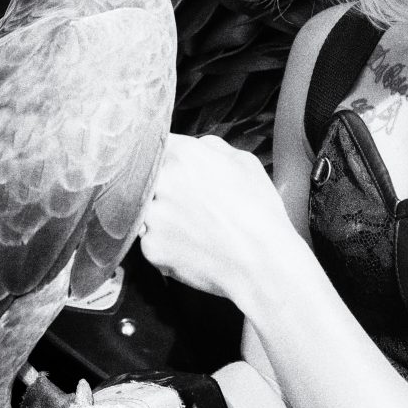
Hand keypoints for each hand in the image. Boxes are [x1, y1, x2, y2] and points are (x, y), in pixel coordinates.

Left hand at [140, 134, 300, 309]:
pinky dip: (168, 244)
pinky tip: (194, 246)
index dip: (165, 158)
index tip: (174, 169)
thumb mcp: (245, 163)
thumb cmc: (260, 211)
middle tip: (188, 202)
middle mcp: (160, 182)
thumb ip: (212, 148)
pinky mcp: (150, 248)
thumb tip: (196, 147)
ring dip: (163, 216)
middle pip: (145, 178)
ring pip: (146, 211)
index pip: (154, 145)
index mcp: (182, 155)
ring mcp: (151, 217)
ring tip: (194, 227)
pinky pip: (153, 240)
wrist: (262, 262)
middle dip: (162, 187)